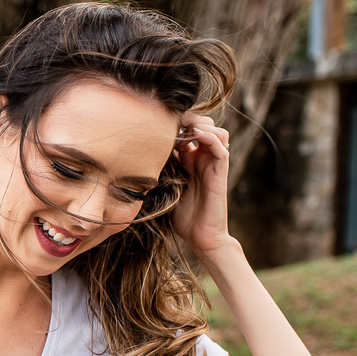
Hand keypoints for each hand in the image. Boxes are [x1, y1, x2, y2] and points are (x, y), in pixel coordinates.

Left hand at [172, 114, 232, 255]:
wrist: (200, 236)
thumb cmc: (182, 215)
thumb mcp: (165, 186)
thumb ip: (159, 170)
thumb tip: (135, 157)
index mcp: (191, 160)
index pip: (189, 131)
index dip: (177, 123)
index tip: (158, 122)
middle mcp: (204, 159)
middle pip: (205, 126)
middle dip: (189, 119)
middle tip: (171, 120)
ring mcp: (213, 165)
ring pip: (217, 132)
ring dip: (202, 125)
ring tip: (184, 127)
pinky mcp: (220, 173)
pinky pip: (221, 148)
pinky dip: (210, 137)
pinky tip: (194, 136)